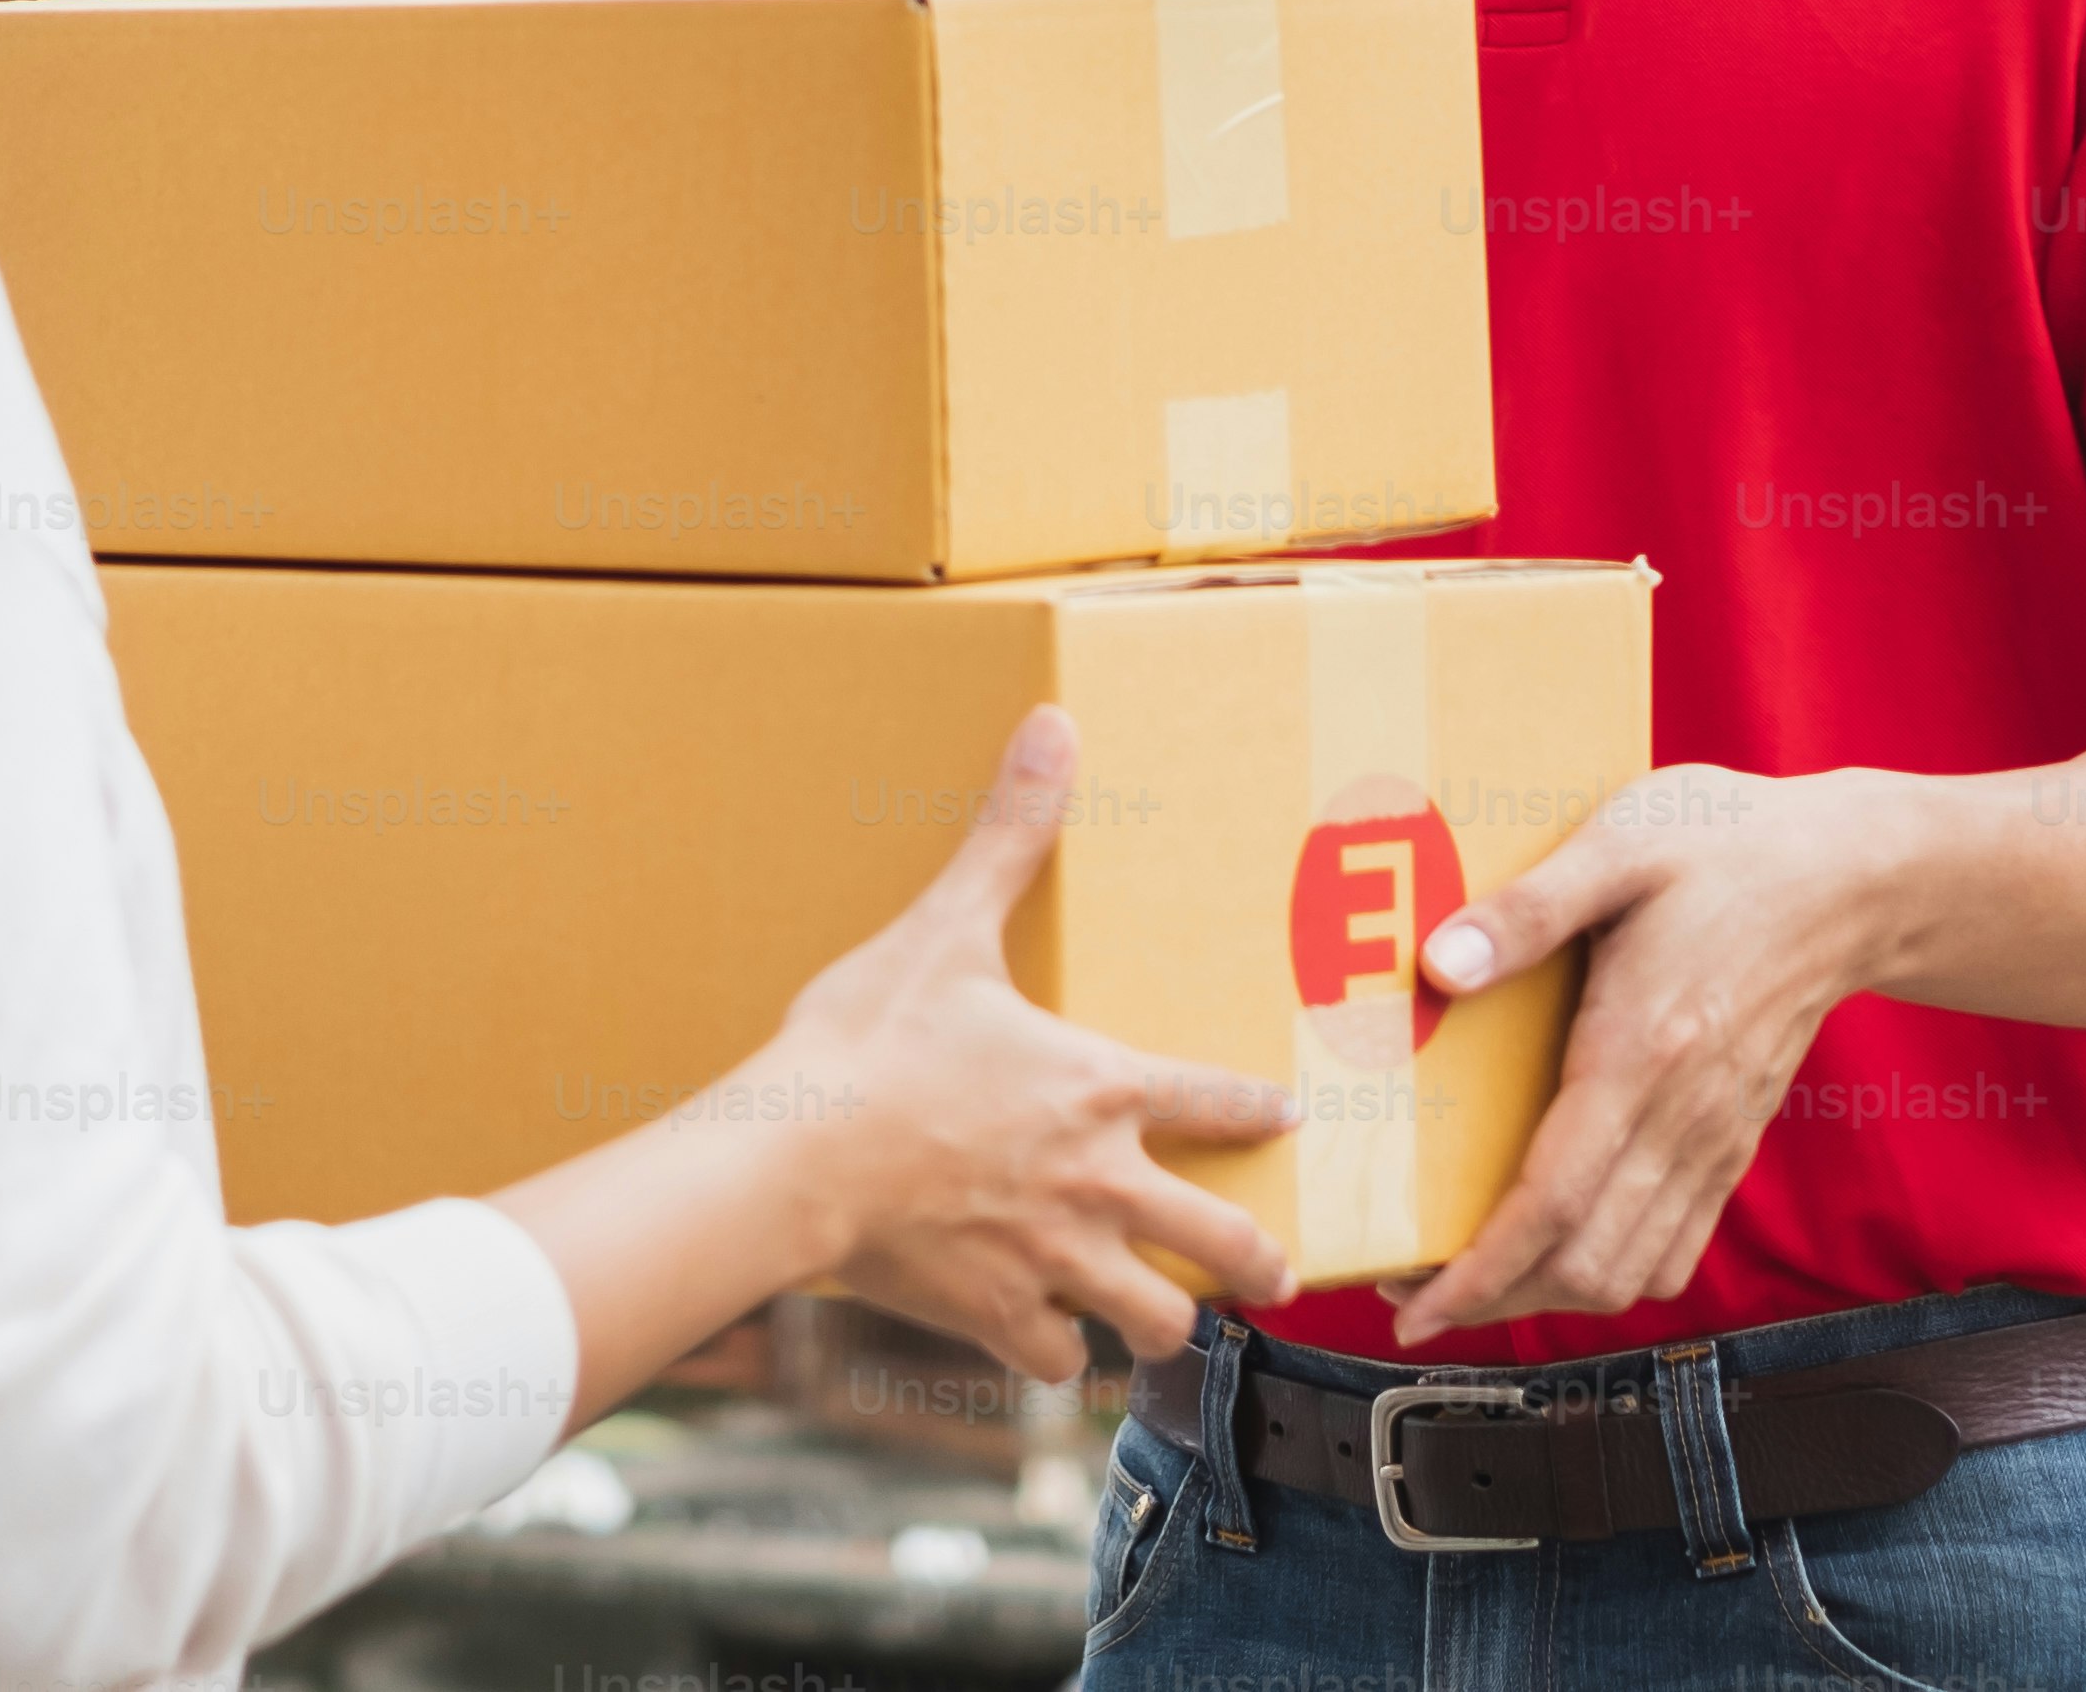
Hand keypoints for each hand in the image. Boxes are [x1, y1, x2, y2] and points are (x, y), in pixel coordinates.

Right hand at [744, 707, 1297, 1380]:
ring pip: (1156, 1321)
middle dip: (1259, 1257)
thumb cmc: (870, 1041)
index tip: (1290, 1115)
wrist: (794, 1160)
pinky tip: (1048, 1343)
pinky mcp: (998, 1316)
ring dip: (1163, 1320)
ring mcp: (1055, 1262)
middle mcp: (1102, 1185)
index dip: (1259, 1108)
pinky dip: (1057, 1355)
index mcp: (1102, 1089)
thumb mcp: (946, 926)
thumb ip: (1009, 834)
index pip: (1216, 1099)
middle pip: (1224, 1240)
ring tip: (1165, 1320)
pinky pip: (1057, 1361)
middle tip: (1276, 1267)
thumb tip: (1055, 723)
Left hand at [1381, 764, 1901, 1341]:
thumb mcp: (1618, 845)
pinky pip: (1676, 1246)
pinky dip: (1613, 1274)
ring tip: (1471, 1280)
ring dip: (1548, 1295)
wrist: (1852, 880)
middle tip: (1414, 1288)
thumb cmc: (1727, 848)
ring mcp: (1715, 1139)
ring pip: (1631, 1271)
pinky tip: (1560, 1254)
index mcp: (1643, 1052)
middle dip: (1494, 1297)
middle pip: (1586, 1263)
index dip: (1481, 1269)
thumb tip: (1440, 964)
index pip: (1555, 1202)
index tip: (1416, 1304)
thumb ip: (1526, 908)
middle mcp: (1684, 1117)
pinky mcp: (1733, 1142)